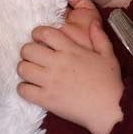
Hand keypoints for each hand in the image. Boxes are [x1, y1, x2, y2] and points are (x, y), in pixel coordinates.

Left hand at [18, 0, 123, 133]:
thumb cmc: (110, 83)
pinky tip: (32, 88)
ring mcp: (50, 82)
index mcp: (71, 50)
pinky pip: (23, 90)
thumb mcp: (108, 56)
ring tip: (32, 72)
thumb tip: (94, 23)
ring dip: (25, 68)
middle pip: (28, 49)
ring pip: (22, 68)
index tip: (40, 38)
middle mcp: (57, 63)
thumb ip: (100, 37)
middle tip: (34, 57)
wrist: (110, 110)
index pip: (44, 33)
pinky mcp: (46, 99)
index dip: (37, 33)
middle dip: (28, 51)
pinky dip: (24, 88)